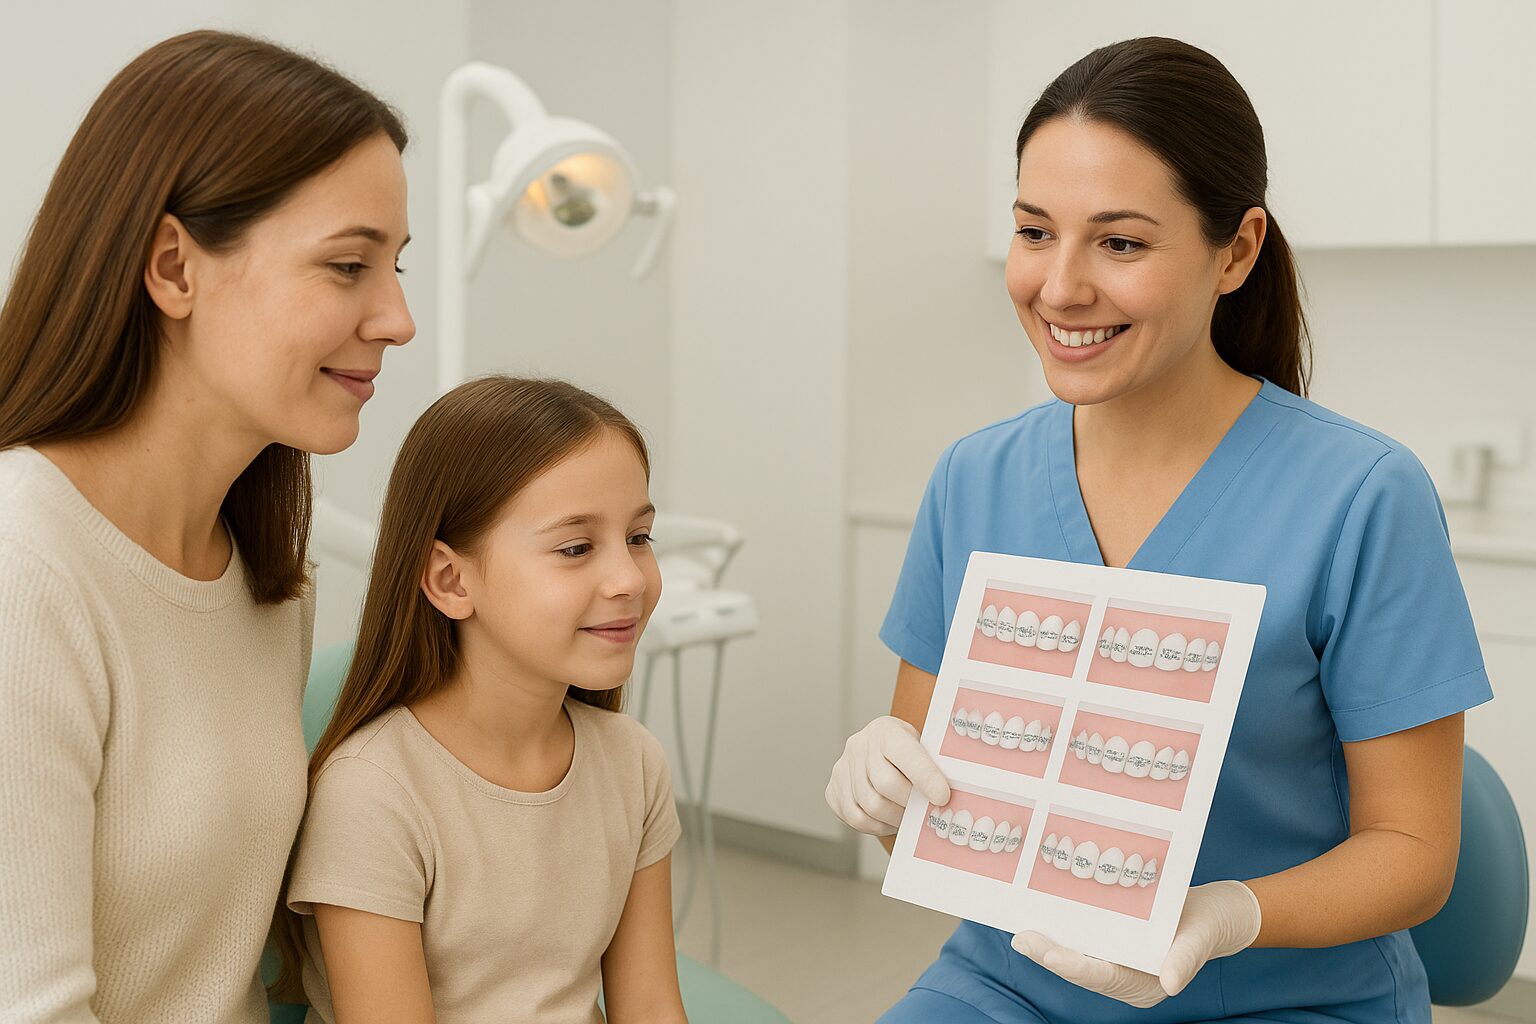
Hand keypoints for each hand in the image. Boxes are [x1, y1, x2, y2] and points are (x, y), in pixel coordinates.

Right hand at [825, 716, 950, 835]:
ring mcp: (843, 768)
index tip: (943, 797)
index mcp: (887, 731)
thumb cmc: (905, 750)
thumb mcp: (920, 745)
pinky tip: (888, 820)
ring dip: (894, 818)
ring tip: (907, 817)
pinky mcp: (833, 790)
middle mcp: (860, 746)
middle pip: (885, 785)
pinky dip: (876, 826)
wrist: (876, 747)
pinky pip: (856, 818)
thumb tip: (947, 796)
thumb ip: (931, 766)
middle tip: (924, 812)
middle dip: (909, 804)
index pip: (907, 755)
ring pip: (871, 806)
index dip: (926, 778)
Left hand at [1010, 880, 1260, 1007]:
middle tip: (1021, 939)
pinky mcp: (1115, 952)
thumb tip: (1171, 985)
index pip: (1103, 977)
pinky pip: (1085, 948)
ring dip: (1050, 948)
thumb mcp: (1200, 937)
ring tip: (1022, 932)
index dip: (1074, 966)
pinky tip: (1043, 922)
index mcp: (1147, 985)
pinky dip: (1063, 937)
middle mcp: (1129, 981)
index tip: (1048, 953)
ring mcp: (1120, 968)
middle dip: (1050, 956)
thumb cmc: (1208, 924)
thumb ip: (1184, 960)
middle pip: (1083, 971)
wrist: (1213, 915)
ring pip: (1078, 960)